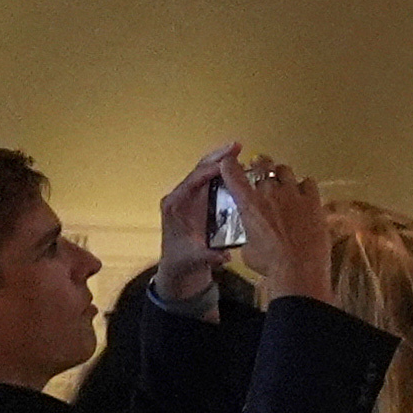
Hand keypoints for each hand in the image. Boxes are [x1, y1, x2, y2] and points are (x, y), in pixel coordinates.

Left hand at [153, 148, 229, 300]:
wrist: (179, 267)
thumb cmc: (184, 261)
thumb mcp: (196, 260)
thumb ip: (209, 257)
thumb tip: (225, 255)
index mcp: (175, 206)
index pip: (192, 182)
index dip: (209, 170)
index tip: (227, 162)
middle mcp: (179, 197)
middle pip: (198, 171)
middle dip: (216, 157)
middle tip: (235, 146)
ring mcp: (187, 198)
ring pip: (203, 173)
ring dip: (220, 161)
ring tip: (238, 150)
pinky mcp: (196, 200)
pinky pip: (208, 181)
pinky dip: (222, 171)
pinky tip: (237, 166)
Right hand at [224, 150, 337, 307]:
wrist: (298, 269)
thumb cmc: (269, 263)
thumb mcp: (248, 249)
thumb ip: (250, 234)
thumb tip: (255, 236)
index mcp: (249, 204)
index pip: (233, 175)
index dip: (229, 165)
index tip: (228, 161)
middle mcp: (270, 193)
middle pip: (263, 166)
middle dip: (260, 166)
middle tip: (261, 169)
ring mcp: (293, 195)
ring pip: (285, 170)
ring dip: (281, 174)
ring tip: (283, 180)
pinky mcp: (313, 201)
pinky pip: (309, 182)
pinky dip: (305, 185)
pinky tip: (304, 193)